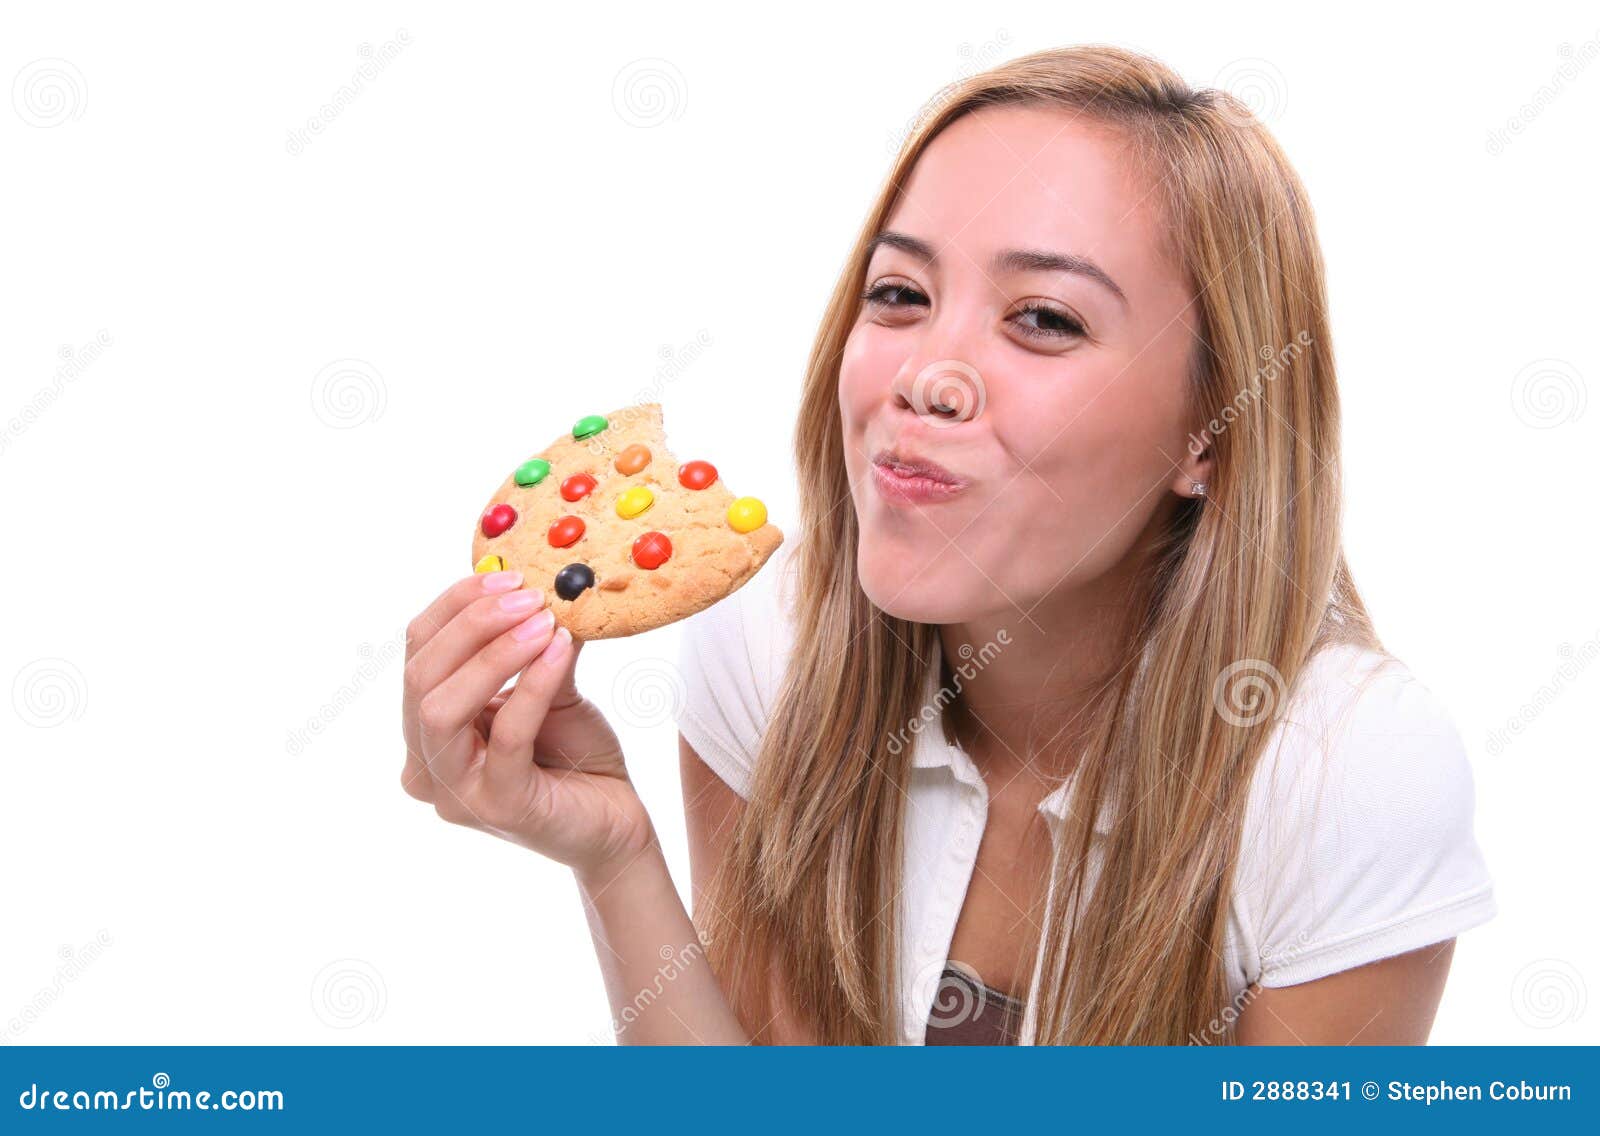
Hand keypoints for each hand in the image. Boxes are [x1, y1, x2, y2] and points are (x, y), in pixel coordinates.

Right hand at [399, 570, 652, 873]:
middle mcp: (425, 764)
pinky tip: (560, 652)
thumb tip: (548, 582)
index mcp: (426, 727)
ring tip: (543, 621)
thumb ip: (536, 643)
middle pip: (419, 676)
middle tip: (527, 595)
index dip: (454, 606)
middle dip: (472, 624)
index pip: (416, 652)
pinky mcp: (498, 808)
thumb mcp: (552, 686)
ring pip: (442, 708)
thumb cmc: (574, 756)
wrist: (616, 822)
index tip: (505, 574)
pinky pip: (504, 736)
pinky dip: (532, 686)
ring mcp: (455, 792)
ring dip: (493, 653)